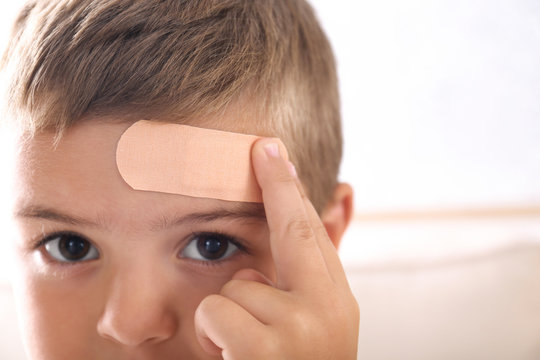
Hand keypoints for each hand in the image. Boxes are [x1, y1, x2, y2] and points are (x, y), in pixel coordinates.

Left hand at [194, 139, 359, 358]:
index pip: (313, 234)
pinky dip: (214, 335)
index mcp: (339, 305)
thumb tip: (339, 200)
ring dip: (231, 313)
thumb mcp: (312, 327)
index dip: (293, 189)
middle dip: (278, 184)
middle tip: (264, 146)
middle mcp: (329, 312)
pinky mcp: (266, 352)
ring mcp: (300, 331)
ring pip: (239, 285)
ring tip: (245, 350)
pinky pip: (218, 313)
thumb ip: (314, 274)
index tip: (275, 150)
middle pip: (294, 232)